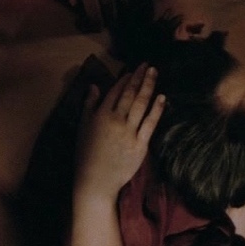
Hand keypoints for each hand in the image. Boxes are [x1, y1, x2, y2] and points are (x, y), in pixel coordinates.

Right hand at [74, 64, 164, 200]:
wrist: (95, 180)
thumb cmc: (86, 154)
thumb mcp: (83, 126)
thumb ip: (89, 105)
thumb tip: (95, 86)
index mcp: (100, 115)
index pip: (115, 92)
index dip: (125, 79)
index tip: (132, 70)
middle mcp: (115, 120)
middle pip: (130, 94)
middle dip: (139, 77)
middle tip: (146, 65)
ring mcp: (129, 132)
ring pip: (141, 104)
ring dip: (148, 86)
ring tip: (154, 73)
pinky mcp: (140, 145)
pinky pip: (150, 123)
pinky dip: (157, 109)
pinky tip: (162, 97)